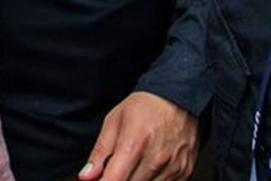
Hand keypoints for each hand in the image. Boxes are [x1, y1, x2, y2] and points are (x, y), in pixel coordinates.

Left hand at [79, 92, 197, 180]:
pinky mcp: (185, 172)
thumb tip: (86, 177)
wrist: (179, 98)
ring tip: (135, 165)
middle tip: (117, 167)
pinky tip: (150, 168)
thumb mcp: (114, 121)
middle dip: (119, 179)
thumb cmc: (146, 107)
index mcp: (134, 145)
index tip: (101, 179)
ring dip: (135, 180)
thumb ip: (100, 153)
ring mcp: (173, 168)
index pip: (114, 180)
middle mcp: (155, 159)